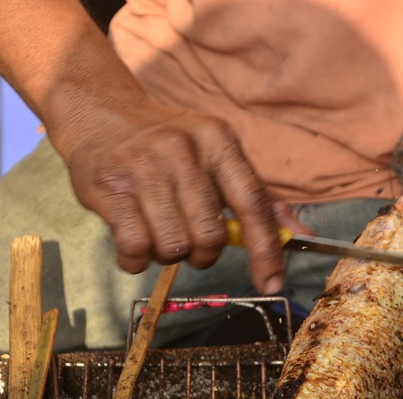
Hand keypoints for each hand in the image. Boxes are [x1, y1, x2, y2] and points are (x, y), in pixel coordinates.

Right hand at [54, 96, 303, 293]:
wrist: (100, 112)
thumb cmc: (168, 144)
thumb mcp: (217, 155)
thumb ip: (259, 197)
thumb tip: (302, 234)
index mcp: (219, 143)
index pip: (253, 203)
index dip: (265, 249)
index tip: (271, 282)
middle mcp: (185, 152)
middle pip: (210, 236)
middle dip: (203, 254)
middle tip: (189, 242)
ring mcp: (145, 170)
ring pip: (174, 247)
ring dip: (168, 255)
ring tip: (158, 234)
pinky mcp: (110, 189)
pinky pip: (135, 248)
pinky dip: (136, 261)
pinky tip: (134, 246)